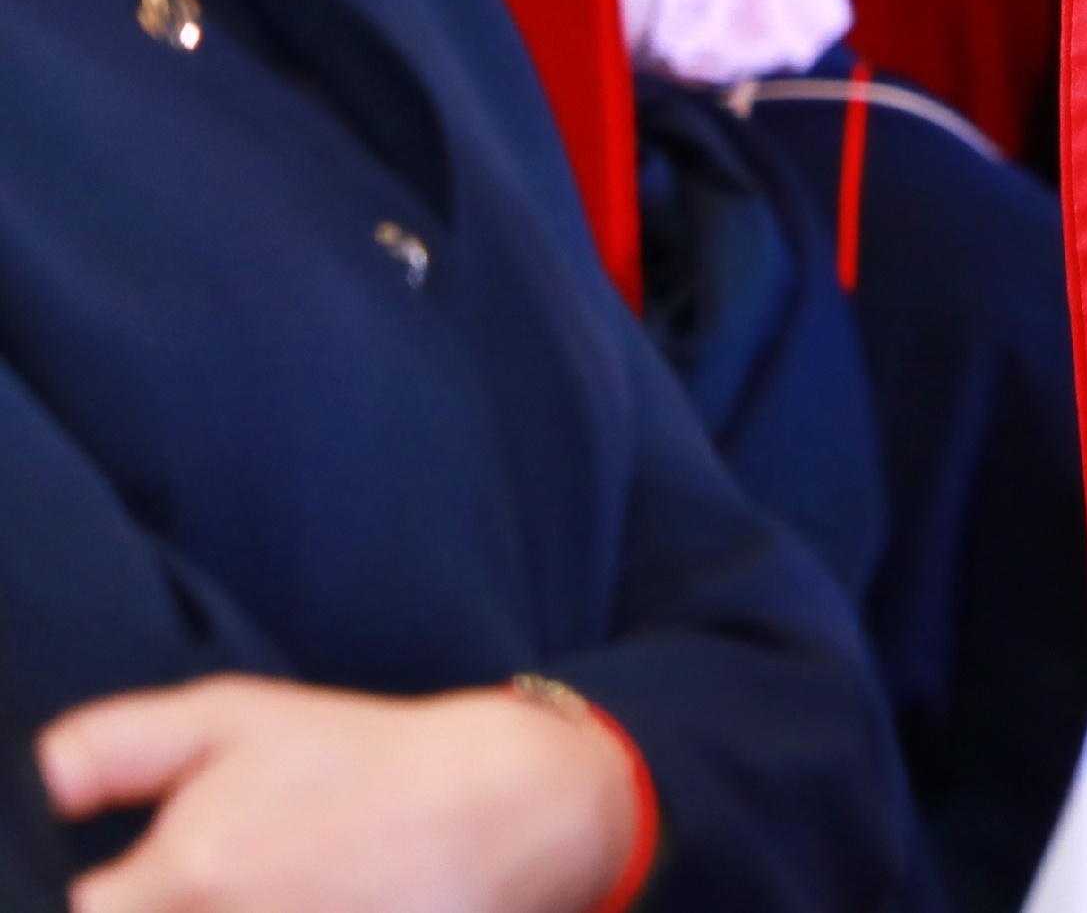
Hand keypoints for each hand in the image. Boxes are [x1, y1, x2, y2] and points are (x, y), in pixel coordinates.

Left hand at [40, 676, 636, 912]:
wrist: (510, 809)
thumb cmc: (364, 762)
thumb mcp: (233, 720)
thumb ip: (109, 749)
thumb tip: (32, 783)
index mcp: (189, 878)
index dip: (102, 903)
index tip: (126, 892)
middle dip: (168, 911)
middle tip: (220, 888)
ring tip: (273, 898)